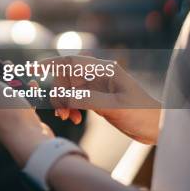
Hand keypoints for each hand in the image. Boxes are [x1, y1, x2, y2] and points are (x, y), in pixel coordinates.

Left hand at [0, 60, 53, 166]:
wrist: (31, 139)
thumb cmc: (7, 114)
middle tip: (7, 66)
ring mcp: (0, 111)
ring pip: (4, 87)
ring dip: (14, 80)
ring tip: (21, 79)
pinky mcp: (15, 114)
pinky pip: (19, 96)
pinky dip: (26, 90)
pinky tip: (31, 88)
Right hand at [45, 55, 160, 143]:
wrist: (156, 128)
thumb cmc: (141, 114)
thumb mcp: (113, 107)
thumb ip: (86, 99)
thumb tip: (62, 97)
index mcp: (103, 70)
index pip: (70, 62)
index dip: (50, 64)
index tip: (33, 70)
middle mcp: (98, 75)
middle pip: (65, 78)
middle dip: (58, 94)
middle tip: (60, 113)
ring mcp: (96, 86)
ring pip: (68, 90)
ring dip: (63, 103)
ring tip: (68, 118)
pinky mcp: (96, 98)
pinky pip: (74, 99)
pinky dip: (70, 108)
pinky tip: (75, 119)